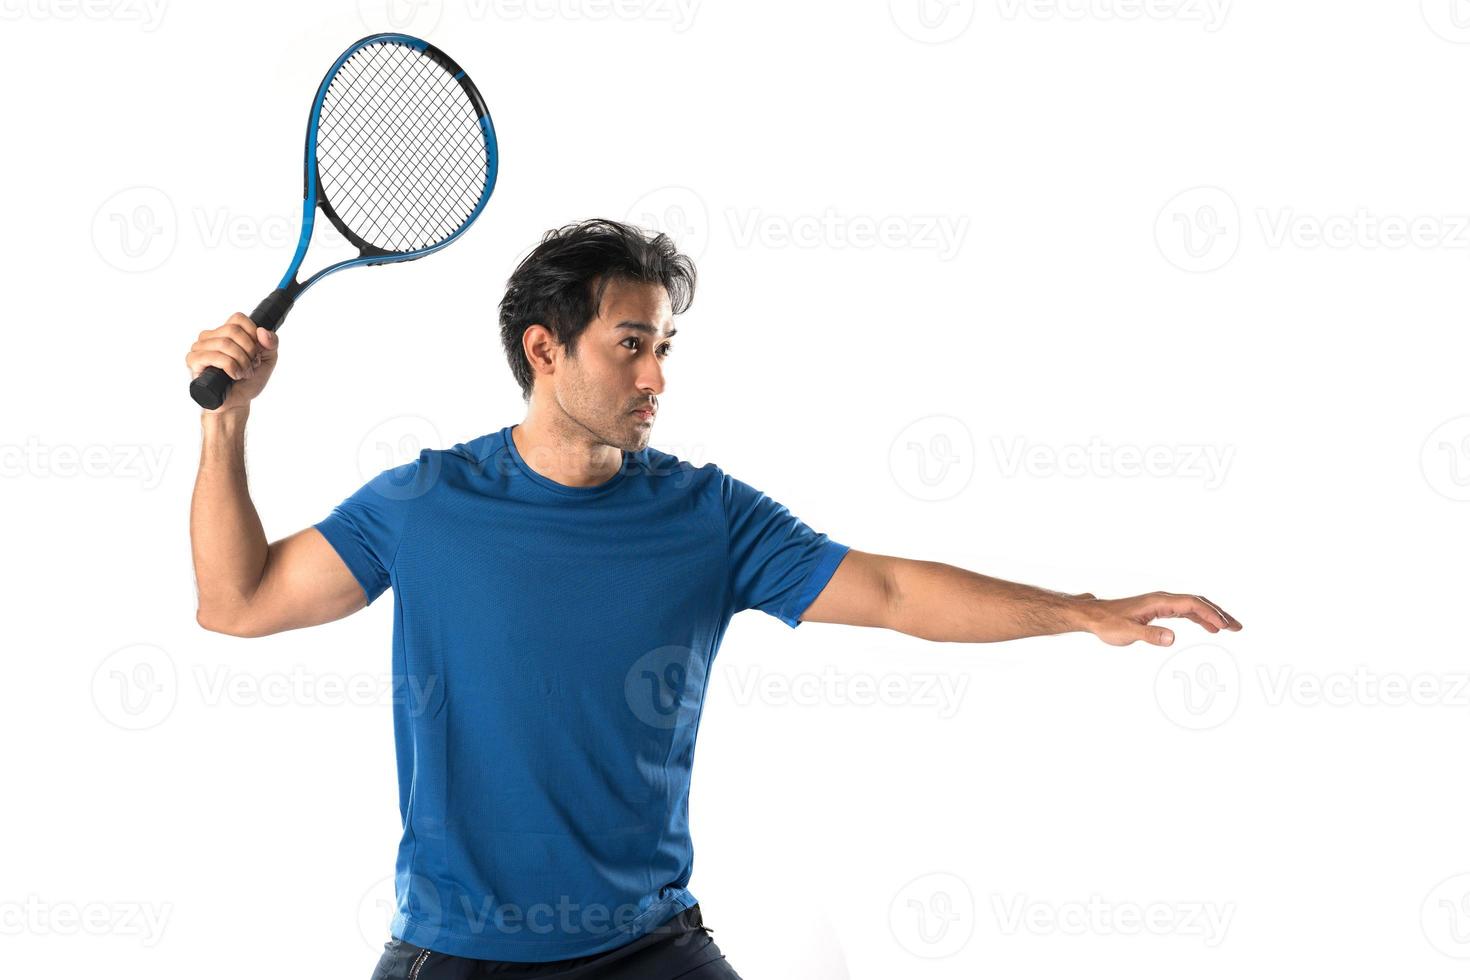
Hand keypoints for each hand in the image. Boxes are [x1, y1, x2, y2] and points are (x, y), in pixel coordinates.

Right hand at [185, 312, 279, 413]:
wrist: (237, 402)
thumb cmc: (248, 380)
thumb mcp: (268, 359)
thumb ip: (271, 343)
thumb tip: (262, 331)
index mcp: (225, 332)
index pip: (238, 318)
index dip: (253, 334)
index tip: (257, 351)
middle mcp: (210, 337)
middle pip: (233, 330)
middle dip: (250, 350)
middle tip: (252, 365)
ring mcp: (199, 347)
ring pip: (225, 343)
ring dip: (242, 362)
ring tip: (244, 374)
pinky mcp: (193, 360)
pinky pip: (216, 357)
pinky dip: (232, 367)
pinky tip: (234, 376)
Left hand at [1076, 591, 1241, 646]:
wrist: (1094, 616)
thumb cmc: (1108, 623)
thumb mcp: (1127, 632)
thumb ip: (1150, 635)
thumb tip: (1173, 638)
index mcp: (1158, 602)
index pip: (1191, 604)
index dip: (1210, 614)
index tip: (1224, 626)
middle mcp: (1163, 599)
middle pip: (1198, 602)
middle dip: (1219, 613)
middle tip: (1237, 627)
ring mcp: (1161, 604)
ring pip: (1193, 606)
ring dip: (1213, 616)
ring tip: (1230, 628)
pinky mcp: (1159, 610)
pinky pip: (1186, 612)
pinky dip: (1200, 618)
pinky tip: (1209, 628)